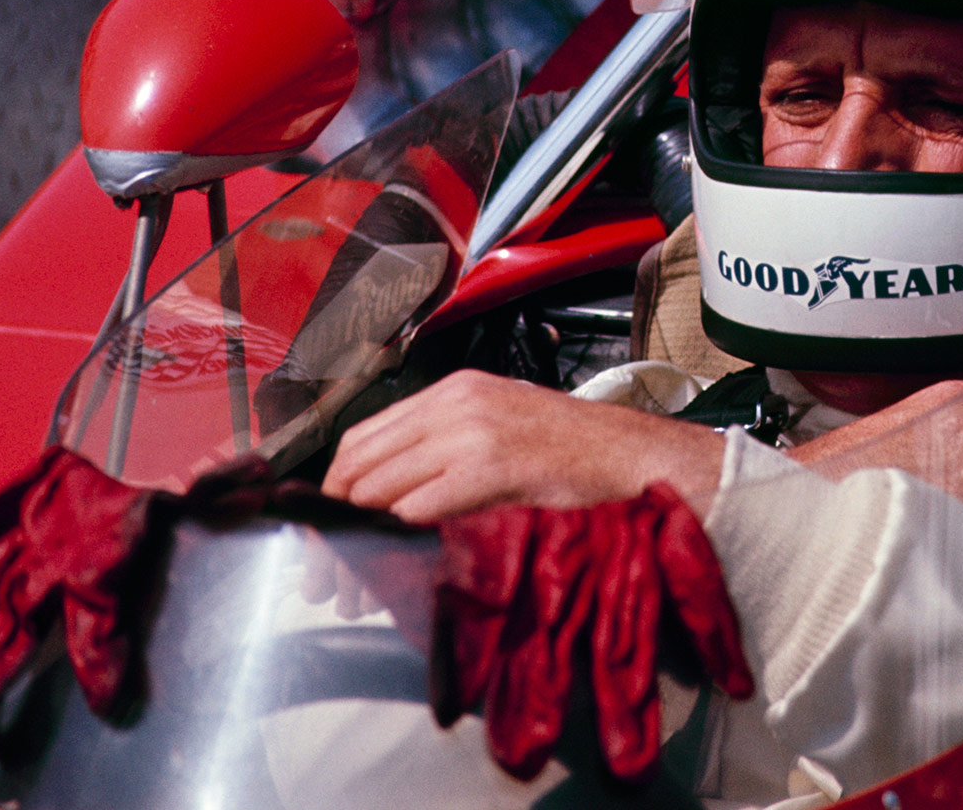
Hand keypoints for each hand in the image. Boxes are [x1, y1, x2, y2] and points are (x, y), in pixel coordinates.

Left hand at [323, 370, 723, 523]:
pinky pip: (422, 502)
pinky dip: (407, 529)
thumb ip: (443, 445)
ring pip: (384, 484)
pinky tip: (412, 549)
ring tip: (360, 572)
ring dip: (367, 532)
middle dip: (339, 513)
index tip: (331, 519)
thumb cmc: (572, 450)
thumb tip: (385, 490)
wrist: (632, 456)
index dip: (338, 482)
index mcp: (453, 391)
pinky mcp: (492, 465)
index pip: (364, 434)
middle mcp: (455, 403)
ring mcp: (473, 431)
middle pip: (362, 460)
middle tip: (331, 558)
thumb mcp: (499, 425)